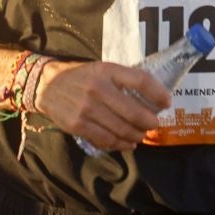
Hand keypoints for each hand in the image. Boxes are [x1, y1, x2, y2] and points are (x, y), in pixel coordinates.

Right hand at [32, 59, 172, 152]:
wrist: (46, 85)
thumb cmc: (82, 77)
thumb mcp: (103, 69)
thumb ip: (125, 79)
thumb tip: (155, 98)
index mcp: (107, 71)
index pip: (140, 80)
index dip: (158, 93)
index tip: (167, 103)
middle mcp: (97, 89)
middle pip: (134, 112)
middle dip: (149, 122)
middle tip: (153, 125)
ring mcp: (87, 109)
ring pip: (122, 130)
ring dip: (136, 135)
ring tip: (140, 135)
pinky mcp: (78, 125)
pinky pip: (106, 140)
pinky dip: (120, 144)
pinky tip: (126, 143)